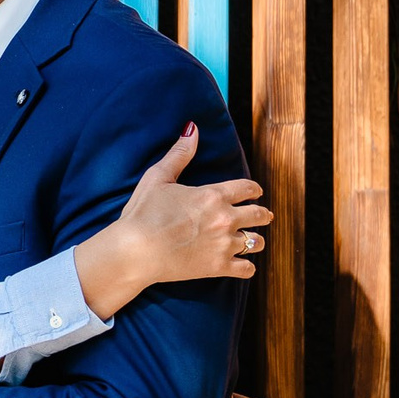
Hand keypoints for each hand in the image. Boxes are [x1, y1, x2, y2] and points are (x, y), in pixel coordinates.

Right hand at [72, 124, 272, 318]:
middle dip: (263, 214)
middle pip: (259, 215)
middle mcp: (225, 218)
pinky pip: (247, 269)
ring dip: (256, 240)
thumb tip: (192, 128)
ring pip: (257, 242)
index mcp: (213, 195)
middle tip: (264, 216)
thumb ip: (179, 154)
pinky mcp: (218, 267)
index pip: (248, 188)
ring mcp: (223, 244)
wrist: (134, 250)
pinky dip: (247, 267)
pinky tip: (243, 265)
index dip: (254, 190)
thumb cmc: (142, 213)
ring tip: (253, 241)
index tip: (255, 193)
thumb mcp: (158, 177)